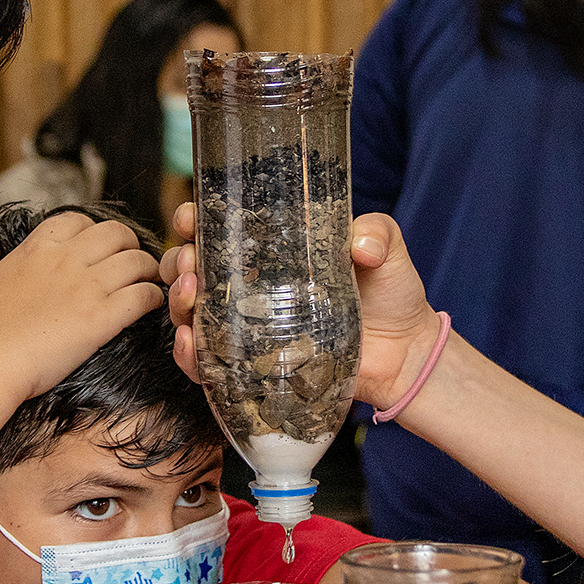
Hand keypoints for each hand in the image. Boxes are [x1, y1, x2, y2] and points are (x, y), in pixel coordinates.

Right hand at [0, 211, 164, 400]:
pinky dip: (152, 297)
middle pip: (116, 233)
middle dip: (129, 243)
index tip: (99, 246)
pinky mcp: (101, 318)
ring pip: (136, 261)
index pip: (77, 220)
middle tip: (133, 261)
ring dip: (148, 269)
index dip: (94, 230)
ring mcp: (86, 288)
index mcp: (36, 250)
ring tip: (150, 280)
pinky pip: (142, 296)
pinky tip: (151, 304)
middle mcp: (65, 261)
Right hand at [162, 204, 441, 409]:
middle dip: (177, 261)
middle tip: (191, 264)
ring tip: (190, 296)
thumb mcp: (387, 250)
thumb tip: (361, 244)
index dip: (194, 219)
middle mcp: (252, 288)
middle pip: (193, 269)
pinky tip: (192, 342)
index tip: (189, 216)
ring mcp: (250, 329)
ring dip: (177, 303)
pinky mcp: (254, 367)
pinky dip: (190, 355)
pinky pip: (208, 365)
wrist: (406, 353)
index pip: (220, 228)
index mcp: (272, 250)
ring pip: (190, 314)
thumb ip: (378, 234)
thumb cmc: (392, 294)